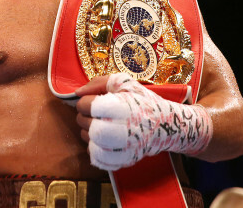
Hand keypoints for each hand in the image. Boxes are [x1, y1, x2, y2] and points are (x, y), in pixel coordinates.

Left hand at [75, 73, 211, 170]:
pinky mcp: (124, 161)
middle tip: (93, 114)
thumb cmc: (141, 101)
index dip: (85, 102)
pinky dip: (94, 149)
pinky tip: (102, 140)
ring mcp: (124, 148)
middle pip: (86, 125)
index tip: (93, 101)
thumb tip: (77, 93)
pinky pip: (97, 158)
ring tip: (100, 126)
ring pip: (90, 142)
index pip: (87, 105)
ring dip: (88, 132)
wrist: (165, 125)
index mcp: (122, 106)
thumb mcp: (124, 83)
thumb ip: (99, 82)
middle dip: (84, 117)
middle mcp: (123, 129)